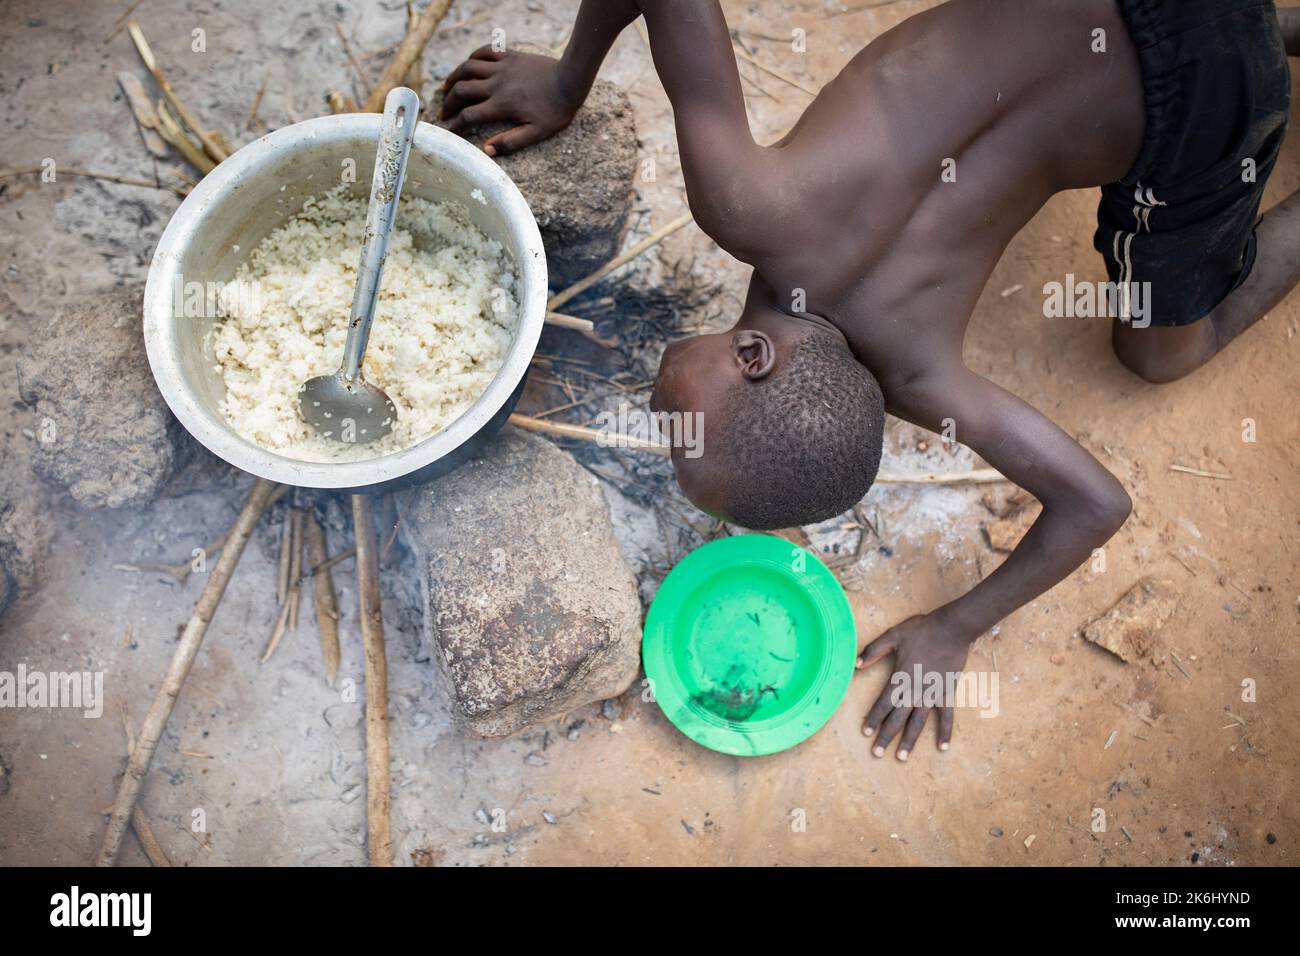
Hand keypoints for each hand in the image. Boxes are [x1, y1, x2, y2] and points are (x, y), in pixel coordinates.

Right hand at [440, 46, 582, 155]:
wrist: (571, 79)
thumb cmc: (556, 110)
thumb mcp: (537, 133)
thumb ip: (511, 142)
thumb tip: (486, 150)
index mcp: (501, 105)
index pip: (469, 116)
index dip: (456, 125)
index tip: (450, 131)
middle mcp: (496, 84)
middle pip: (462, 90)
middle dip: (448, 102)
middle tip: (444, 112)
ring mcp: (502, 67)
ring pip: (467, 67)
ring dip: (453, 77)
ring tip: (446, 87)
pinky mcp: (509, 55)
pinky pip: (484, 51)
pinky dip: (472, 57)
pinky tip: (468, 65)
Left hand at [855, 612, 973, 760]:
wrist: (952, 629)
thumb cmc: (922, 630)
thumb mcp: (893, 635)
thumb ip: (874, 650)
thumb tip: (857, 664)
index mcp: (900, 677)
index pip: (883, 703)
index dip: (873, 718)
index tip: (866, 732)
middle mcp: (915, 690)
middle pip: (897, 718)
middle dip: (886, 736)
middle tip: (877, 753)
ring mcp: (932, 694)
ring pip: (918, 722)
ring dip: (909, 740)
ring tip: (902, 757)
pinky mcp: (947, 693)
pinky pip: (946, 716)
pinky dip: (945, 731)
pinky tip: (942, 747)